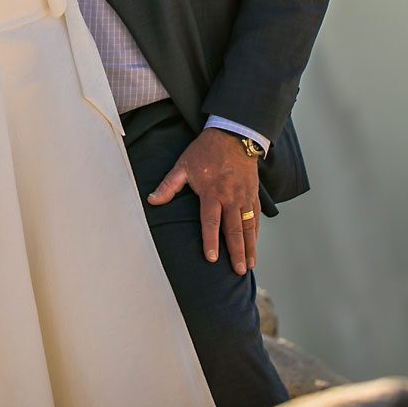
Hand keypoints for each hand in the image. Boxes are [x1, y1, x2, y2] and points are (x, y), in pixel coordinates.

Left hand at [146, 128, 259, 274]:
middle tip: (237, 271)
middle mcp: (230, 197)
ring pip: (248, 227)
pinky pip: (256, 217)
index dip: (210, 241)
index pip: (211, 221)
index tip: (211, 258)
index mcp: (212, 192)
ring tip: (248, 266)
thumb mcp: (183, 164)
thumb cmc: (205, 151)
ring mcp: (244, 197)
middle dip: (236, 252)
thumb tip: (152, 200)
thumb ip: (169, 185)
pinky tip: (254, 246)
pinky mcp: (253, 194)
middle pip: (234, 229)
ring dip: (249, 247)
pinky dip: (255, 233)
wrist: (233, 135)